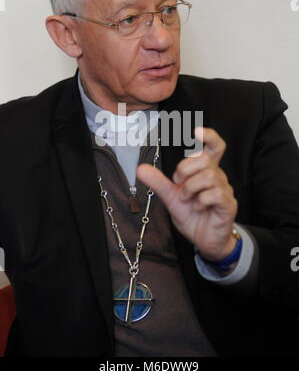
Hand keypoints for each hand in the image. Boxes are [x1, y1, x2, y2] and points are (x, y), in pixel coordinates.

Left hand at [137, 127, 237, 260]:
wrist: (203, 239)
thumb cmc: (192, 215)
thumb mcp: (171, 197)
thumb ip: (158, 182)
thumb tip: (140, 168)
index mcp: (205, 170)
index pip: (215, 146)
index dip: (209, 135)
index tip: (196, 131)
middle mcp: (217, 176)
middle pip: (205, 159)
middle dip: (185, 169)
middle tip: (178, 184)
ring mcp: (225, 190)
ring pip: (208, 176)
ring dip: (190, 188)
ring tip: (187, 199)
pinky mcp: (229, 204)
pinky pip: (215, 193)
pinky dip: (200, 201)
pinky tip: (198, 207)